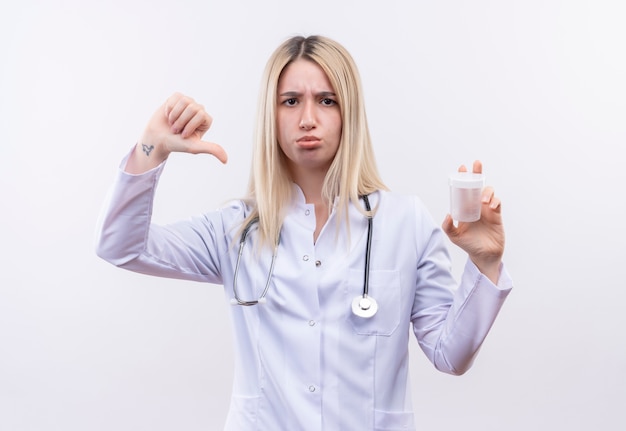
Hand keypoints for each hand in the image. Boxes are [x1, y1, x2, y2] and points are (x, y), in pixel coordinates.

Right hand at [126, 93, 227, 172]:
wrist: (158, 139)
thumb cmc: (176, 144)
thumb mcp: (195, 147)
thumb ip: (212, 149)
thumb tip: (225, 160)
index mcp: (205, 120)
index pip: (201, 114)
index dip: (190, 125)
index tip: (183, 135)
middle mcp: (199, 110)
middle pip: (192, 107)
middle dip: (181, 121)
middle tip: (176, 130)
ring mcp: (188, 103)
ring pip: (184, 101)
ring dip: (175, 115)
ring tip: (172, 123)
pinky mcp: (177, 98)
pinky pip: (175, 97)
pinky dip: (169, 108)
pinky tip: (168, 116)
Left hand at [442, 160, 504, 282]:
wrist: (484, 255)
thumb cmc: (469, 245)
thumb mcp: (455, 237)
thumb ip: (448, 227)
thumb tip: (448, 215)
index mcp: (465, 208)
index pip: (464, 190)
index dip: (464, 179)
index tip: (462, 168)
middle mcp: (476, 206)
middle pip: (477, 186)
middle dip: (477, 174)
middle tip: (476, 164)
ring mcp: (487, 209)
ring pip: (489, 192)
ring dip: (486, 192)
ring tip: (483, 201)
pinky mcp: (497, 215)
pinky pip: (498, 202)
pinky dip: (495, 200)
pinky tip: (491, 206)